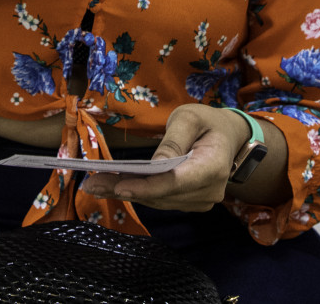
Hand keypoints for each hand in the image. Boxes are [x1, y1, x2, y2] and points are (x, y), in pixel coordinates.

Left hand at [81, 104, 250, 211]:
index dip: (147, 187)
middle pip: (163, 194)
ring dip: (127, 193)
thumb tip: (155, 165)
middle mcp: (210, 190)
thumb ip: (173, 140)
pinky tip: (114, 186)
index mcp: (213, 167)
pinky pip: (162, 200)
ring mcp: (202, 200)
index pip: (176, 182)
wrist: (227, 137)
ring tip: (96, 185)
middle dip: (126, 189)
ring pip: (159, 201)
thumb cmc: (207, 121)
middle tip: (92, 184)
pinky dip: (139, 193)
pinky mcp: (190, 202)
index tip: (119, 187)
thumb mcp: (189, 118)